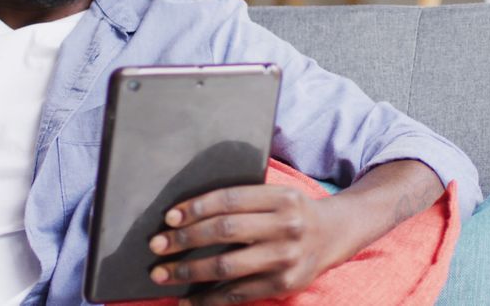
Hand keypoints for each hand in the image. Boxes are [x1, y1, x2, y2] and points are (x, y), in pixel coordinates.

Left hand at [147, 184, 346, 304]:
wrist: (333, 234)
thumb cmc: (291, 211)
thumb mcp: (276, 194)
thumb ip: (242, 200)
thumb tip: (185, 214)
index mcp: (281, 197)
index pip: (229, 200)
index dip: (196, 208)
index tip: (169, 218)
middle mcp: (286, 226)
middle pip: (225, 231)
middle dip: (184, 239)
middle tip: (156, 245)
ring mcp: (285, 258)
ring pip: (227, 266)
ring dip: (188, 272)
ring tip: (162, 274)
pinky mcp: (283, 285)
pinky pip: (238, 295)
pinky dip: (208, 300)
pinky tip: (187, 301)